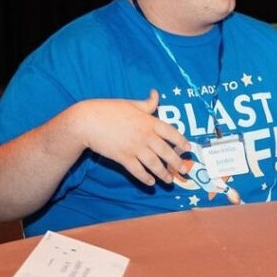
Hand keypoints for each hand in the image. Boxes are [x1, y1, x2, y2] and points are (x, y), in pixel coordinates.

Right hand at [70, 90, 190, 186]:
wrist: (88, 121)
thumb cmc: (109, 110)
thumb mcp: (131, 104)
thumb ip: (147, 103)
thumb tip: (156, 94)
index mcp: (149, 122)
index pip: (172, 133)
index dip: (182, 141)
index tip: (188, 148)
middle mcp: (146, 136)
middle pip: (166, 152)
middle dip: (176, 162)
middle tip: (184, 170)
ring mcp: (135, 148)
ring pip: (154, 164)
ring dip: (163, 173)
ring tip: (169, 180)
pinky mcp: (123, 158)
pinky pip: (137, 170)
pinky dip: (145, 178)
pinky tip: (150, 182)